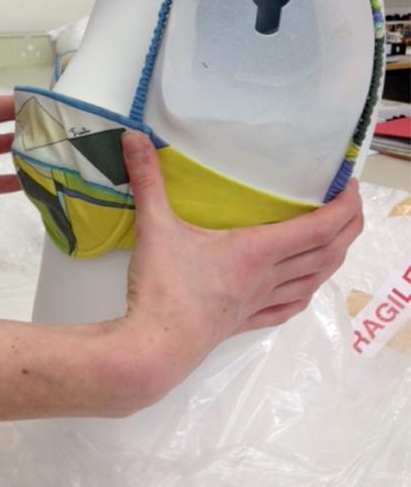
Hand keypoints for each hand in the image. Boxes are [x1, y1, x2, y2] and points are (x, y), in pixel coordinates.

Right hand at [121, 131, 362, 399]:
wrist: (154, 350)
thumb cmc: (163, 288)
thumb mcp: (155, 226)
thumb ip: (147, 179)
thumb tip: (135, 136)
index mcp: (255, 250)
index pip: (316, 228)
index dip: (342, 208)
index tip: (350, 187)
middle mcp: (267, 276)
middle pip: (325, 253)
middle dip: (347, 228)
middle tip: (352, 204)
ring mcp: (258, 303)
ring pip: (312, 280)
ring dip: (334, 258)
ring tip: (338, 239)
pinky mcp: (244, 322)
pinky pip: (287, 306)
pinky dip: (306, 292)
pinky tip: (305, 289)